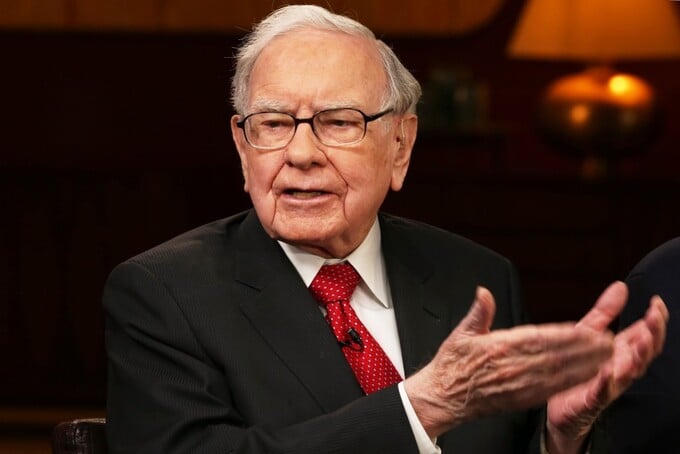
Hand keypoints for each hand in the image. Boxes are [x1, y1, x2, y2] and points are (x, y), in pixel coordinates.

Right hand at [404, 287, 613, 437]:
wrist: (443, 397)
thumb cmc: (452, 366)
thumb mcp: (461, 332)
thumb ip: (479, 311)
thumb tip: (484, 292)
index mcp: (498, 347)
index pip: (538, 339)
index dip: (564, 335)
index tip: (584, 329)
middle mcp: (512, 367)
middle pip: (555, 357)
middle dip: (584, 350)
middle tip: (608, 341)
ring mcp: (518, 385)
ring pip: (557, 374)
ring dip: (584, 366)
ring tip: (605, 357)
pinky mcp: (521, 399)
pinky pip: (550, 390)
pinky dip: (571, 383)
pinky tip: (586, 378)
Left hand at [545, 282, 668, 453]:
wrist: (562, 406)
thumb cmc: (579, 368)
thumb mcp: (589, 333)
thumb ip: (605, 311)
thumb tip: (620, 286)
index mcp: (621, 351)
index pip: (646, 334)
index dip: (655, 320)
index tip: (656, 303)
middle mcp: (621, 367)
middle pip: (645, 352)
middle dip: (653, 335)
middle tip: (653, 319)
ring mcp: (610, 384)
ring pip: (631, 372)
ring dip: (638, 356)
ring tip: (641, 340)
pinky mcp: (593, 399)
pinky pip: (603, 392)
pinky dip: (606, 383)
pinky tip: (608, 372)